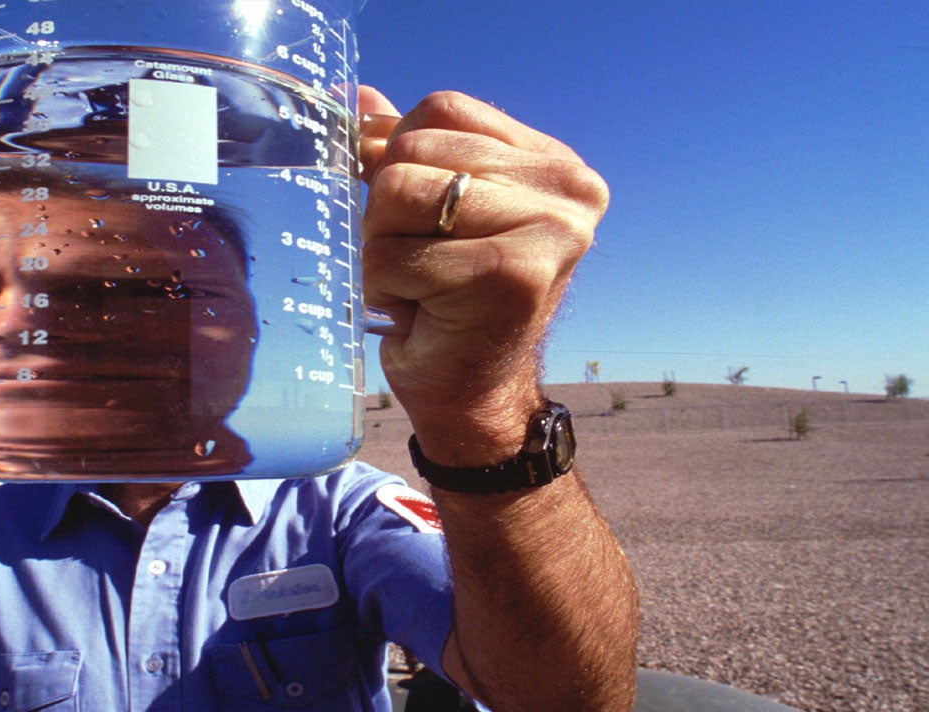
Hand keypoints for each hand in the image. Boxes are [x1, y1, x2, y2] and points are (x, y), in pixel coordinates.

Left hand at [358, 87, 608, 458]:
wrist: (471, 393)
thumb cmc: (447, 301)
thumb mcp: (428, 211)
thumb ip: (405, 151)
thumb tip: (359, 100)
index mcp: (554, 164)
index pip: (441, 110)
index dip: (400, 157)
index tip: (423, 218)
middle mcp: (568, 190)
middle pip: (412, 151)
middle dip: (387, 213)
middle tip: (421, 263)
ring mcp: (548, 231)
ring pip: (398, 196)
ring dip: (383, 250)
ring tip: (420, 285)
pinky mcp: (512, 275)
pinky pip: (392, 257)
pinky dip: (386, 290)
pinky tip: (422, 314)